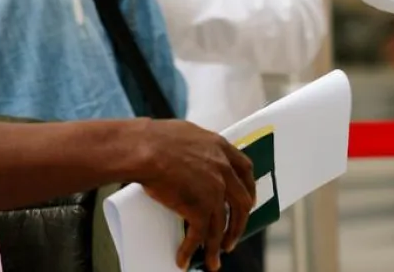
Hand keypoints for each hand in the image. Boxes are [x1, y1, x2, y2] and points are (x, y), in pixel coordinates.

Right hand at [134, 120, 256, 270]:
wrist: (144, 149)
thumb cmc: (156, 138)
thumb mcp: (189, 134)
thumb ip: (199, 148)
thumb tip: (195, 159)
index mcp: (221, 148)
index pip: (245, 171)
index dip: (249, 189)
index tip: (247, 203)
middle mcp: (223, 170)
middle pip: (241, 203)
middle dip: (237, 225)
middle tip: (230, 239)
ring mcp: (214, 190)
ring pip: (221, 226)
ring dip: (217, 247)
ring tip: (212, 261)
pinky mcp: (199, 208)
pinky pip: (200, 236)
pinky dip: (190, 250)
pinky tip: (184, 259)